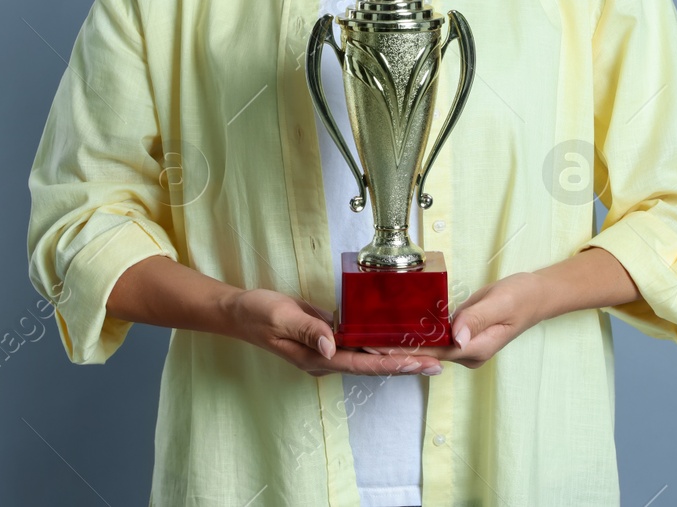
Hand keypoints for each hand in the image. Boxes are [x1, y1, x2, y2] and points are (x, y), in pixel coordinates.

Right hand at [223, 288, 443, 376]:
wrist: (239, 312)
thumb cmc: (258, 314)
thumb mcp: (280, 317)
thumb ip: (307, 330)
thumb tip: (332, 345)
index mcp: (316, 357)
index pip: (361, 365)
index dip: (391, 365)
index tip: (418, 364)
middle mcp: (325, 358)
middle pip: (372, 365)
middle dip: (404, 364)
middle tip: (437, 363)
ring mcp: (326, 350)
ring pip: (368, 356)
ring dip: (396, 356)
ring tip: (426, 354)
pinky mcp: (327, 337)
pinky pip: (358, 343)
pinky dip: (379, 342)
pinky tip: (396, 338)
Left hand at [363, 272, 549, 368]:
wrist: (536, 295)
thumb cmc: (521, 297)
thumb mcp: (501, 304)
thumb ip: (477, 319)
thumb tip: (456, 337)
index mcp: (475, 349)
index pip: (432, 352)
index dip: (403, 350)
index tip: (376, 347)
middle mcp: (467, 352)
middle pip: (425, 353)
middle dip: (394, 349)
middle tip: (360, 342)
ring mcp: (464, 344)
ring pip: (427, 345)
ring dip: (401, 342)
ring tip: (369, 336)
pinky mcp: (461, 333)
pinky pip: (434, 335)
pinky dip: (415, 332)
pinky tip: (394, 327)